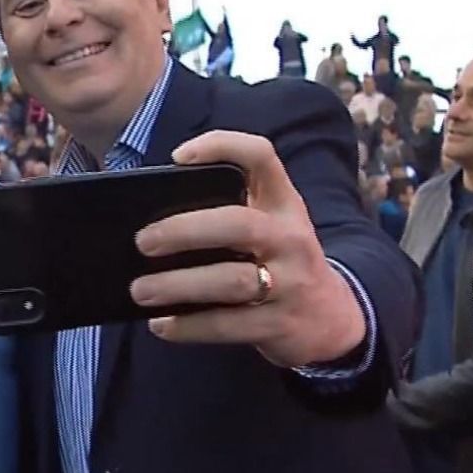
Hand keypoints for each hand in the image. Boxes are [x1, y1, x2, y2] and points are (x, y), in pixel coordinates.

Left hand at [130, 131, 365, 366]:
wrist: (332, 318)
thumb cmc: (279, 261)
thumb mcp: (270, 226)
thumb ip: (226, 213)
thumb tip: (151, 221)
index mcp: (283, 204)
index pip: (261, 157)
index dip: (221, 146)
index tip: (179, 157)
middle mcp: (290, 238)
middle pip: (238, 224)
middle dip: (185, 230)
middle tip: (143, 241)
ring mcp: (290, 283)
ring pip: (232, 281)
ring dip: (179, 285)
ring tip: (141, 289)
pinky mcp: (280, 324)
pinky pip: (229, 325)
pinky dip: (189, 325)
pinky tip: (161, 323)